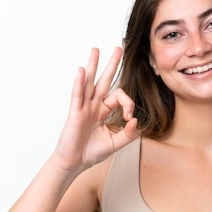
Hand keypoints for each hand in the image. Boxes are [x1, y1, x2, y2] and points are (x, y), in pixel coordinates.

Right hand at [52, 47, 137, 172]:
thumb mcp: (115, 144)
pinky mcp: (74, 113)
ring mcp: (83, 107)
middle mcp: (93, 105)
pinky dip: (79, 82)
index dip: (128, 103)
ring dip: (93, 65)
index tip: (129, 118)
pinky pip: (77, 95)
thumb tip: (136, 121)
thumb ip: (128, 134)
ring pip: (89, 82)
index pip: (119, 97)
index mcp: (103, 111)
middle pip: (104, 80)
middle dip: (112, 65)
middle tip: (118, 49)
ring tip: (96, 50)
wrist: (74, 163)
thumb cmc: (91, 152)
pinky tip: (82, 70)